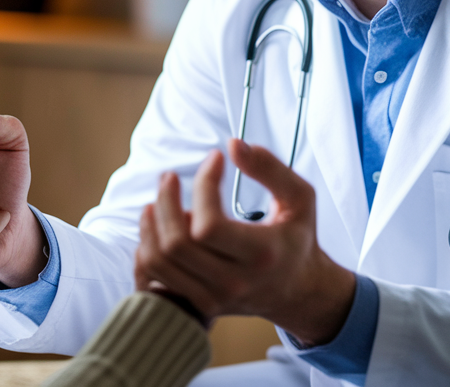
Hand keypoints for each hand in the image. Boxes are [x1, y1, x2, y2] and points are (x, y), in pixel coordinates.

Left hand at [133, 138, 356, 346]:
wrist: (300, 291)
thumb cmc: (298, 237)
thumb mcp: (300, 197)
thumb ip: (270, 168)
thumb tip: (232, 144)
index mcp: (261, 255)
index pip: (209, 225)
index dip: (203, 185)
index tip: (215, 159)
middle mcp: (235, 281)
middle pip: (177, 244)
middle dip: (166, 201)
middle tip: (169, 176)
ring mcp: (215, 298)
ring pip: (160, 262)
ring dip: (152, 225)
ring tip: (158, 200)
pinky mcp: (200, 305)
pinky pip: (156, 278)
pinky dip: (149, 249)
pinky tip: (159, 228)